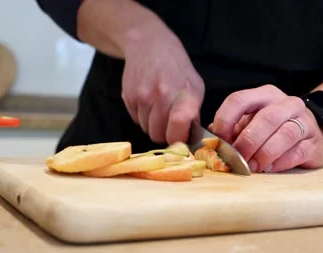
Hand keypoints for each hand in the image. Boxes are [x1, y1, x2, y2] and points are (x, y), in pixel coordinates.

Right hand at [121, 24, 204, 143]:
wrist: (149, 44)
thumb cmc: (177, 67)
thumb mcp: (195, 86)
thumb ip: (194, 113)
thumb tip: (190, 138)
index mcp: (184, 95)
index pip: (177, 131)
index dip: (178, 139)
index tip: (181, 136)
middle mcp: (162, 96)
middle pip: (158, 136)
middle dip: (164, 133)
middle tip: (169, 122)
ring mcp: (142, 97)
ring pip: (146, 129)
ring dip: (152, 124)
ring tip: (159, 107)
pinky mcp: (128, 96)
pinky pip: (136, 120)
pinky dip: (142, 116)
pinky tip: (149, 101)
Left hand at [210, 85, 322, 172]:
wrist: (308, 135)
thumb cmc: (272, 130)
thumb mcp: (249, 124)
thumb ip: (231, 129)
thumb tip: (210, 138)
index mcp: (264, 95)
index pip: (239, 99)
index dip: (225, 120)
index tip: (219, 140)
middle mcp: (287, 103)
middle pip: (267, 118)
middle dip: (248, 141)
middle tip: (238, 159)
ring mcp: (305, 121)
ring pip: (285, 134)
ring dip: (264, 153)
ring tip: (253, 167)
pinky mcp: (315, 143)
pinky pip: (297, 153)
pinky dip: (280, 163)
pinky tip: (269, 168)